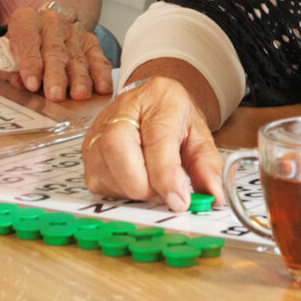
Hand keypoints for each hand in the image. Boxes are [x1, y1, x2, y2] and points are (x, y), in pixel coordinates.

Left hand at [0, 2, 113, 100]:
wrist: (48, 25)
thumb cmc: (24, 43)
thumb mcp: (7, 51)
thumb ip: (9, 67)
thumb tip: (19, 82)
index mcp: (26, 20)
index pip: (27, 39)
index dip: (29, 63)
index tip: (31, 84)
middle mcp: (51, 22)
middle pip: (55, 50)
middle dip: (56, 74)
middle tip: (55, 94)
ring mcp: (74, 32)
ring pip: (77, 57)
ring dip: (79, 78)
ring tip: (79, 95)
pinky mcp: (91, 42)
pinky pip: (98, 59)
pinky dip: (101, 75)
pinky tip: (102, 88)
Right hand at [80, 72, 221, 208]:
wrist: (150, 101)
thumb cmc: (171, 116)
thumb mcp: (198, 134)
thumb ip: (207, 165)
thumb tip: (213, 195)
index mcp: (155, 101)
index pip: (156, 142)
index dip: (167, 176)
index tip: (180, 200)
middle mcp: (119, 114)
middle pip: (123, 159)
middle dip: (149, 186)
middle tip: (167, 186)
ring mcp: (97, 135)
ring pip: (112, 179)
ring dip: (137, 190)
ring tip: (150, 174)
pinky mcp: (86, 156)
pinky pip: (102, 187)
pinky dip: (123, 191)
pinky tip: (134, 176)